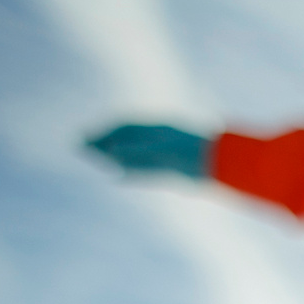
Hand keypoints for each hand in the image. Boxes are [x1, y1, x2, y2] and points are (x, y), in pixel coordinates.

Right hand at [85, 122, 212, 178]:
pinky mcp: (173, 170)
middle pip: (127, 139)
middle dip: (104, 142)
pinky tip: (119, 176)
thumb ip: (137, 152)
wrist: (221, 163)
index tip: (85, 137)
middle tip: (82, 146)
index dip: (104, 131)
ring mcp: (166, 154)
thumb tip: (112, 151)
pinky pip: (146, 171)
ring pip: (135, 155)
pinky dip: (131, 172)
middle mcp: (160, 140)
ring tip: (96, 159)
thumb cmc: (193, 153)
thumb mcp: (162, 150)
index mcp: (158, 128)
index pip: (124, 127)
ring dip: (114, 157)